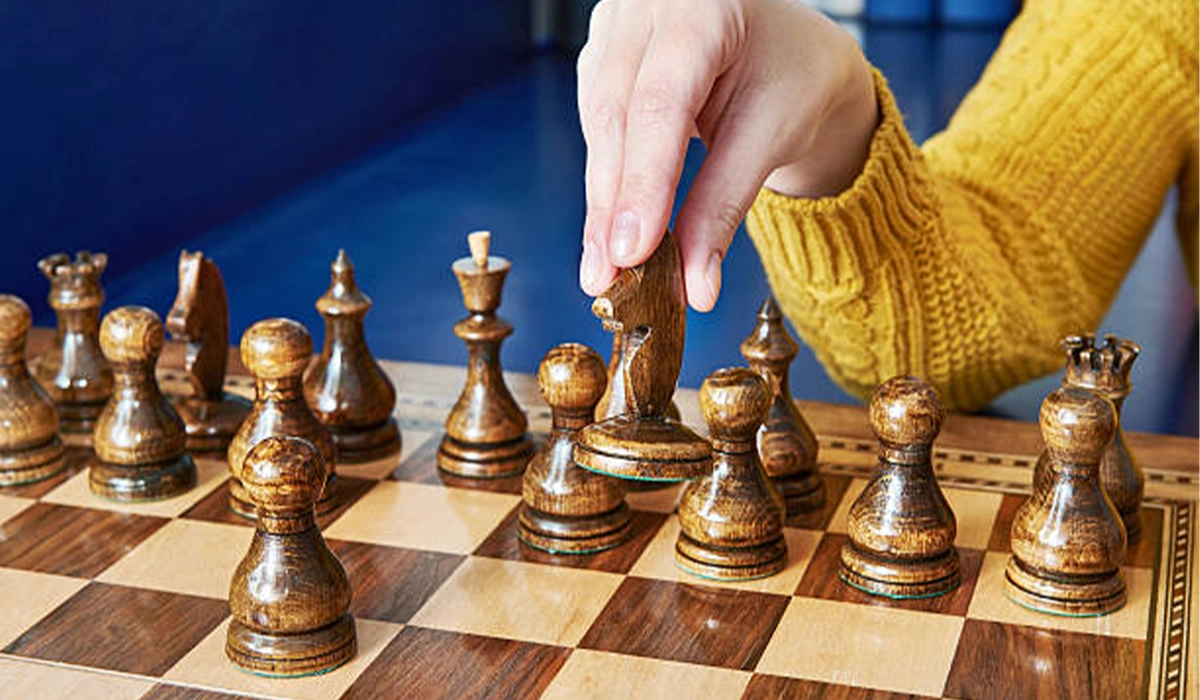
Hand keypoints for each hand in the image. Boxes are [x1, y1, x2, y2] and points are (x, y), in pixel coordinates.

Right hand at [576, 0, 876, 310]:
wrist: (790, 47)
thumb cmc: (793, 73)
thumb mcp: (772, 136)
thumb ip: (724, 207)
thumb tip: (694, 285)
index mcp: (704, 7)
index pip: (661, 104)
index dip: (643, 183)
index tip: (633, 252)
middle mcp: (649, 5)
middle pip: (617, 117)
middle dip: (613, 206)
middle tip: (610, 278)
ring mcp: (618, 27)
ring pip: (598, 126)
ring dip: (602, 204)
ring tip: (606, 270)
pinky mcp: (603, 56)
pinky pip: (596, 126)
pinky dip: (607, 182)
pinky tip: (609, 230)